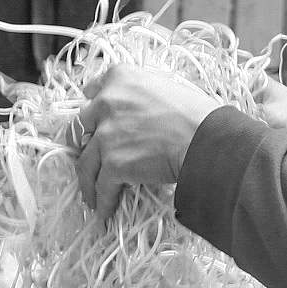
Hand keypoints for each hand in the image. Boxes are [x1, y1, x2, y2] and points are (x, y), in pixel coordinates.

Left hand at [75, 65, 223, 215]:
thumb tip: (136, 116)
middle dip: (81, 146)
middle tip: (87, 158)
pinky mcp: (113, 163)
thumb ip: (139, 97)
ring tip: (92, 194)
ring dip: (87, 181)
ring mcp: (106, 134)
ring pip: (85, 163)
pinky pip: (101, 187)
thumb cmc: (198, 115)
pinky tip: (105, 210)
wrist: (207, 140)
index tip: (93, 122)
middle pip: (79, 128)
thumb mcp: (164, 87)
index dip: (92, 110)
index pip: (90, 91)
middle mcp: (106, 102)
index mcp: (120, 78)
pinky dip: (103, 201)